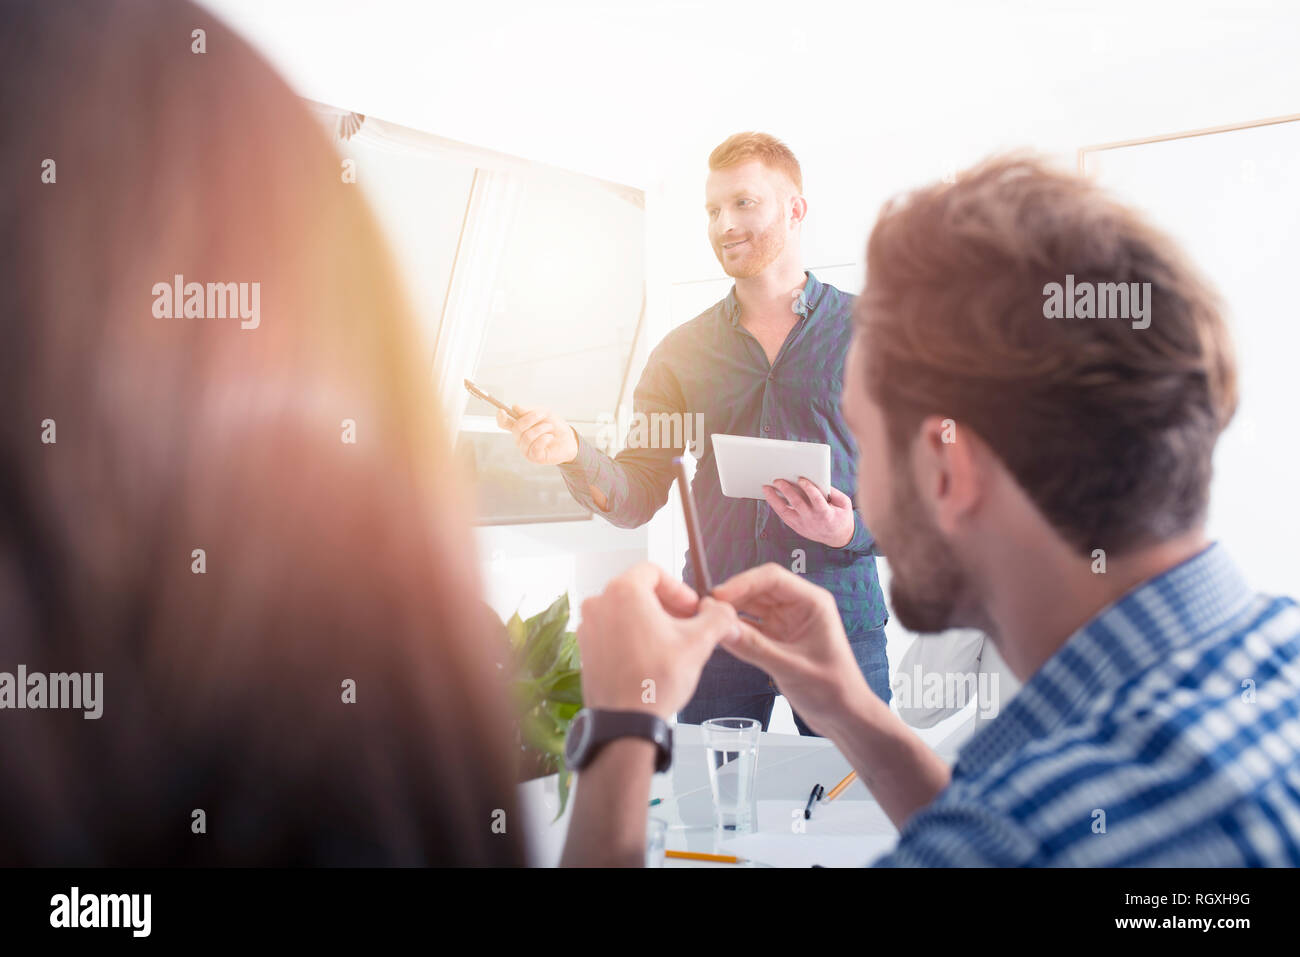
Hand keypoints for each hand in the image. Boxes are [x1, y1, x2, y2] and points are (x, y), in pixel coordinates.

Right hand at [496, 405, 578, 464]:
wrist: (569, 439)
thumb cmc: (555, 427)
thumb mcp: (545, 413)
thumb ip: (530, 410)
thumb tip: (515, 407)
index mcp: (520, 427)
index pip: (504, 423)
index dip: (500, 418)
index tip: (502, 410)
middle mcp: (520, 439)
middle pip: (516, 428)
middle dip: (531, 418)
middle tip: (543, 414)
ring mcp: (525, 449)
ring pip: (527, 436)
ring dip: (542, 428)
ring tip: (550, 428)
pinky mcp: (534, 457)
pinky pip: (535, 446)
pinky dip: (545, 438)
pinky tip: (550, 437)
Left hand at [576, 563, 739, 719]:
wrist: (625, 721)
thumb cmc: (654, 682)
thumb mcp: (698, 644)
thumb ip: (717, 618)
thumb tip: (724, 611)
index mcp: (624, 592)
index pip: (654, 571)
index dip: (678, 588)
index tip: (690, 608)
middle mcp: (600, 604)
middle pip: (639, 590)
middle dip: (666, 606)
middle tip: (686, 625)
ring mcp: (589, 626)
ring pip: (625, 611)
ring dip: (650, 621)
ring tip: (670, 644)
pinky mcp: (586, 648)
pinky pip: (612, 630)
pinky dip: (632, 636)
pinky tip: (650, 657)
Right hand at [710, 562, 868, 736]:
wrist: (843, 715)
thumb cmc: (832, 690)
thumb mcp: (791, 668)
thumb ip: (755, 647)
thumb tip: (723, 629)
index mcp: (812, 603)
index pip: (773, 578)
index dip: (743, 583)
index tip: (719, 595)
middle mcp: (798, 607)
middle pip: (758, 589)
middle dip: (732, 596)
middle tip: (706, 608)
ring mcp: (786, 621)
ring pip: (751, 606)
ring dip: (731, 611)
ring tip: (709, 620)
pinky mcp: (777, 637)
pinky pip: (750, 626)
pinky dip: (735, 628)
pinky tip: (720, 634)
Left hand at [763, 477, 854, 546]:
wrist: (838, 538)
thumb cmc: (841, 516)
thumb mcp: (844, 503)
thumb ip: (833, 491)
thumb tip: (818, 478)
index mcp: (826, 514)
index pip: (816, 500)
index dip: (809, 489)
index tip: (801, 479)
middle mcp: (812, 520)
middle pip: (797, 504)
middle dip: (787, 491)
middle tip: (777, 480)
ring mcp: (803, 525)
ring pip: (785, 512)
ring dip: (774, 499)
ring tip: (766, 488)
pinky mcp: (797, 527)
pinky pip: (783, 516)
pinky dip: (776, 506)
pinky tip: (770, 496)